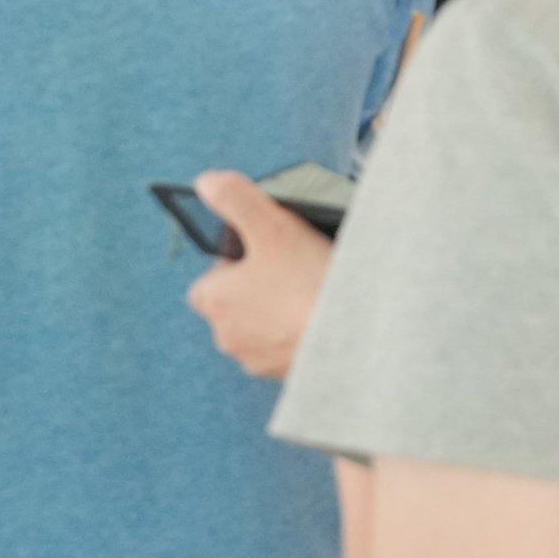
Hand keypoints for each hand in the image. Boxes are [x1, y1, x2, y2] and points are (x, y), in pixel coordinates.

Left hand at [183, 170, 332, 381]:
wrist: (353, 336)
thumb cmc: (307, 281)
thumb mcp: (270, 224)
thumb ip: (234, 198)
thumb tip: (206, 182)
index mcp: (212, 301)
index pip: (212, 277)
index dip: (238, 261)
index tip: (269, 251)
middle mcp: (226, 336)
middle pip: (238, 301)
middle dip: (261, 287)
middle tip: (295, 268)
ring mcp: (256, 359)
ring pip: (263, 327)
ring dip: (281, 313)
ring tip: (315, 291)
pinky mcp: (285, 375)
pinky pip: (287, 348)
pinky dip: (301, 335)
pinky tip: (325, 318)